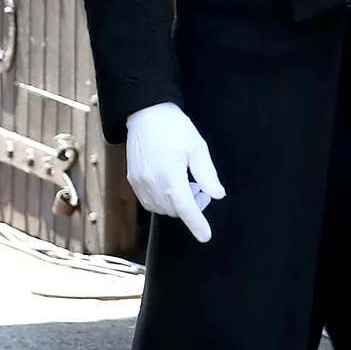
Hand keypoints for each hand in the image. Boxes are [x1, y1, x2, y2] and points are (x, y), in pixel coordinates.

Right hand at [125, 102, 224, 243]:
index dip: (197, 225)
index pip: (187, 210)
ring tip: (185, 183)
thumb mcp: (197, 147)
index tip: (206, 236)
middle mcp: (153, 184)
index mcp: (171, 177)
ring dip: (176, 204)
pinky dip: (162, 201)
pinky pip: (149, 202)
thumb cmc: (174, 127)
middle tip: (201, 188)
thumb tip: (217, 195)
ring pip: (162, 209)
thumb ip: (207, 174)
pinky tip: (170, 184)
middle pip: (175, 211)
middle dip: (191, 207)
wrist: (145, 113)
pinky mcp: (133, 180)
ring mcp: (140, 184)